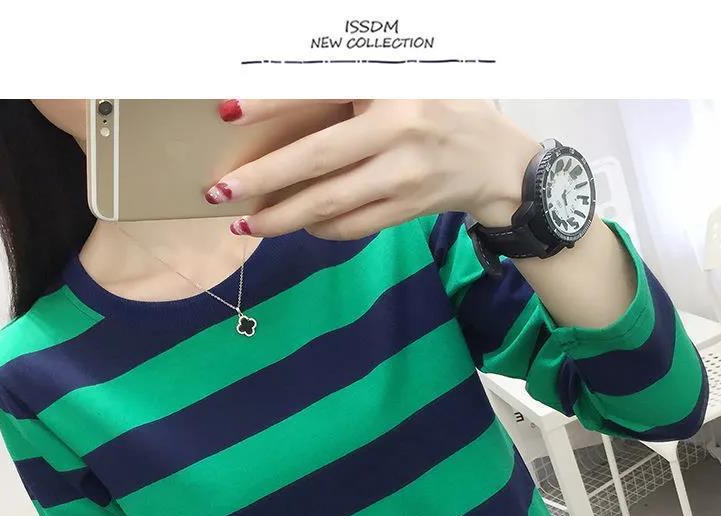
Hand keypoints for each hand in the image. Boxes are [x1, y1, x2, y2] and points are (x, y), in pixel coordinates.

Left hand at [206, 99, 541, 239]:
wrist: (500, 162)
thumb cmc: (445, 109)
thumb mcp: (406, 81)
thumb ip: (355, 91)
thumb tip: (285, 116)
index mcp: (392, 87)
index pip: (320, 91)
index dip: (272, 103)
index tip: (227, 111)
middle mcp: (399, 131)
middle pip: (316, 161)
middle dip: (262, 181)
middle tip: (220, 193)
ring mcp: (405, 176)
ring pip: (331, 203)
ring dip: (283, 218)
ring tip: (247, 225)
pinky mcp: (410, 209)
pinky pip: (354, 225)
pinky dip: (321, 229)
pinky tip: (298, 227)